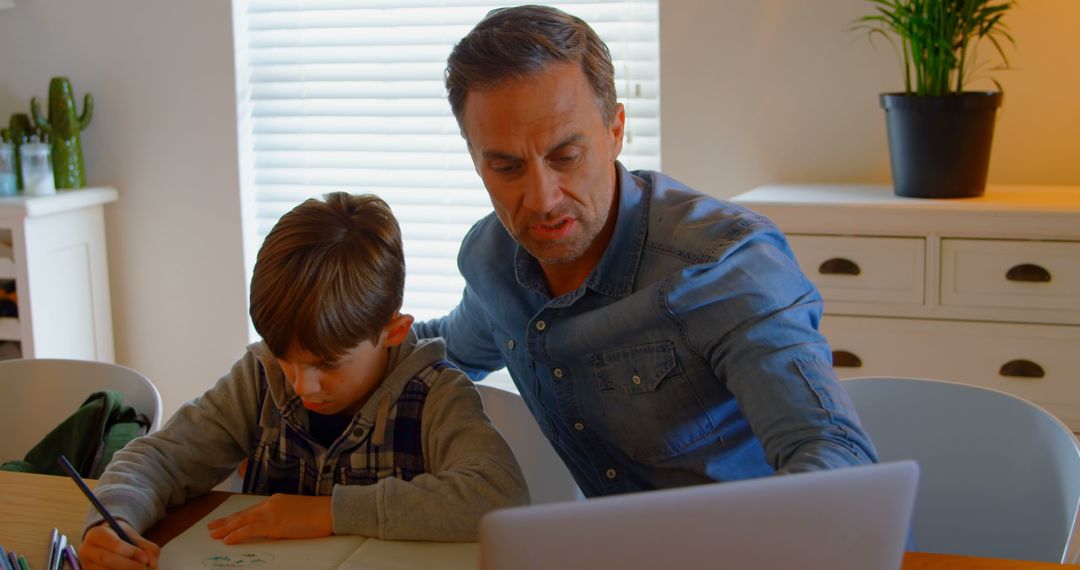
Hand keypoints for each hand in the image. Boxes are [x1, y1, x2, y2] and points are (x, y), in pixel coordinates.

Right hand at [79, 520, 158, 569]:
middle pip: (107, 560)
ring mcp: (86, 564)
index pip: (112, 543)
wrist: (104, 542)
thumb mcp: (133, 535)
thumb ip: (145, 546)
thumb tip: (152, 563)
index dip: (130, 551)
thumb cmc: (120, 537)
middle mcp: (86, 550)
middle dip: (129, 565)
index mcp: (96, 534)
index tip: (144, 558)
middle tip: (144, 568)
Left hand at [207, 494, 332, 543]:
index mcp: (275, 501)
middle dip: (225, 521)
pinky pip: (250, 530)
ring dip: (226, 528)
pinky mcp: (275, 525)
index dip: (236, 516)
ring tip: (213, 535)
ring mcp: (271, 514)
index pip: (250, 510)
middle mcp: (270, 505)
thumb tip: (273, 525)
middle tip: (211, 527)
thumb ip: (281, 515)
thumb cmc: (318, 513)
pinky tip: (227, 539)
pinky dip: (237, 534)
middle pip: (242, 514)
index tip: (224, 521)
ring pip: (242, 521)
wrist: (329, 511)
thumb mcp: (295, 511)